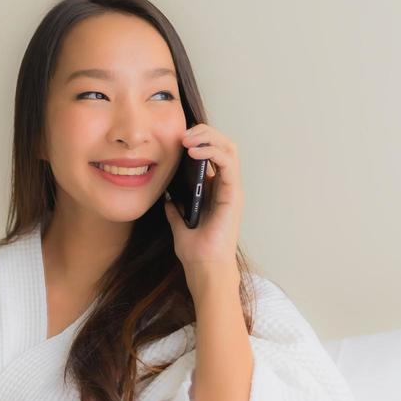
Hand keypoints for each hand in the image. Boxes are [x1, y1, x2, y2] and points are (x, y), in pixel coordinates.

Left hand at [163, 123, 242, 274]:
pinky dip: (212, 152)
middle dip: (203, 133)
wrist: (204, 267)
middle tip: (182, 133)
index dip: (198, 140)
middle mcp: (225, 185)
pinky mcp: (233, 194)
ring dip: (208, 138)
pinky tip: (195, 152)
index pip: (212, 152)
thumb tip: (167, 198)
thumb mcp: (179, 225)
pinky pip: (228, 163)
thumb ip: (175, 210)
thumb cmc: (195, 250)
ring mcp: (231, 188)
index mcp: (214, 189)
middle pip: (222, 145)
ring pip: (228, 148)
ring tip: (187, 139)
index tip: (176, 138)